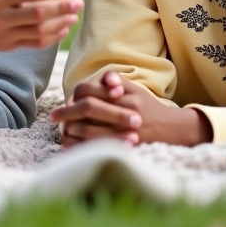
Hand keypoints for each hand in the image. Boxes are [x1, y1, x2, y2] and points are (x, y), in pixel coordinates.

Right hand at [0, 0, 82, 54]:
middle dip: (61, 8)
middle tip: (78, 2)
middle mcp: (1, 17)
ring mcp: (5, 34)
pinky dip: (51, 38)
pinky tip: (63, 29)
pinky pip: (34, 43)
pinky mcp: (8, 46)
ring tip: (74, 16)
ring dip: (60, 24)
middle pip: (38, 14)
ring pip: (38, 31)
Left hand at [49, 72, 211, 147]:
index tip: (68, 102)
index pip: (90, 91)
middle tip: (53, 117)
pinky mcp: (124, 148)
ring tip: (63, 131)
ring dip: (71, 130)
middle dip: (66, 113)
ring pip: (89, 130)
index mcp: (124, 94)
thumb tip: (102, 78)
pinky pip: (96, 149)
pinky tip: (71, 147)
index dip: (76, 96)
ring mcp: (124, 131)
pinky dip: (80, 147)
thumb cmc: (147, 107)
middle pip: (87, 109)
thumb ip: (115, 81)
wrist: (172, 129)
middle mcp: (124, 111)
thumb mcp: (134, 88)